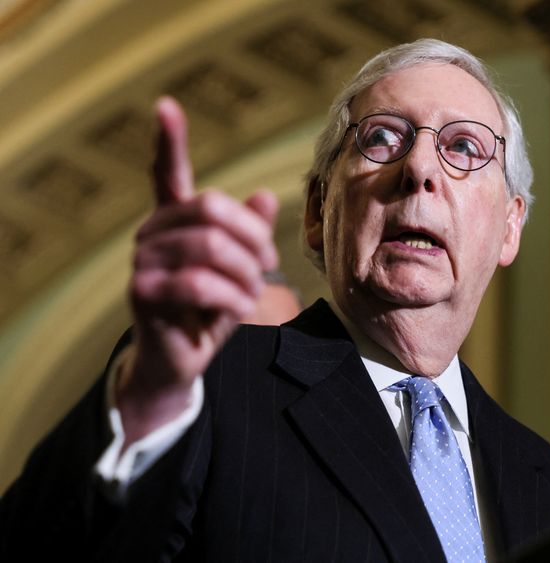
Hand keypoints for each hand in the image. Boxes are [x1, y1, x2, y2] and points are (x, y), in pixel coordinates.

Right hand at [117, 97, 277, 442]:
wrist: (181, 358)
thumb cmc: (211, 308)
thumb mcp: (238, 268)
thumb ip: (250, 233)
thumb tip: (266, 194)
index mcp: (175, 220)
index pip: (166, 172)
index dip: (167, 139)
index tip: (165, 104)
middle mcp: (153, 232)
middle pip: (212, 209)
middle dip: (253, 238)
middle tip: (269, 263)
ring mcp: (143, 260)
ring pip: (211, 247)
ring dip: (245, 273)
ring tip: (252, 292)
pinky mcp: (143, 292)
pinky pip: (199, 283)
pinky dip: (230, 297)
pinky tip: (238, 307)